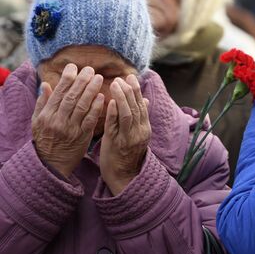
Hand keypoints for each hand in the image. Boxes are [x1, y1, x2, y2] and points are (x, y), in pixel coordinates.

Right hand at [32, 64, 104, 176]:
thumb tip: (46, 84)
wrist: (51, 164)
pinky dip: (96, 108)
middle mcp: (58, 120)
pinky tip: (102, 97)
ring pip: (81, 106)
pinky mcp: (82, 136)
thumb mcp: (37, 121)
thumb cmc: (45, 139)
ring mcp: (70, 128)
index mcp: (47, 115)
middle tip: (90, 69)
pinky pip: (90, 120)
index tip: (74, 67)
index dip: (67, 78)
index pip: (58, 93)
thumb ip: (43, 103)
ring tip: (98, 78)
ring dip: (91, 91)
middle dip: (81, 81)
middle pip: (71, 97)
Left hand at [99, 75, 150, 194]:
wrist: (124, 177)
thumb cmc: (127, 154)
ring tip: (115, 84)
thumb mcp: (136, 134)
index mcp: (145, 128)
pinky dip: (113, 112)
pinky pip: (116, 125)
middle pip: (136, 106)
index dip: (136, 90)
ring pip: (128, 113)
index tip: (130, 77)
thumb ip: (139, 117)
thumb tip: (145, 99)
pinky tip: (109, 102)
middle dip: (129, 90)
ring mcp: (130, 137)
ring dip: (121, 97)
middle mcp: (140, 131)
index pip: (142, 104)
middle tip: (121, 77)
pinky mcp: (118, 143)